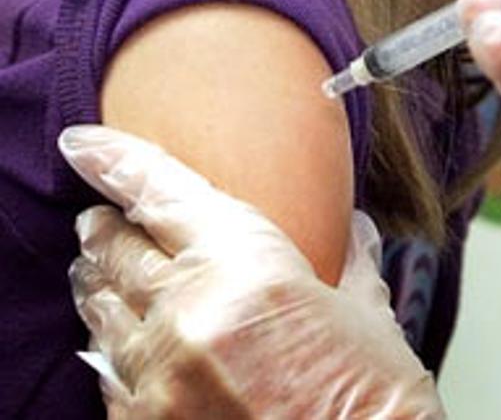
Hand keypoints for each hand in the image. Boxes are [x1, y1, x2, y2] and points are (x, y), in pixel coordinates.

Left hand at [60, 125, 443, 418]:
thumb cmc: (376, 404)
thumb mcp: (369, 317)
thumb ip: (349, 264)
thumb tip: (353, 232)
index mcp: (247, 269)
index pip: (162, 194)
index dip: (115, 162)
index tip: (85, 145)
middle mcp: (189, 316)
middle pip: (119, 252)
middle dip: (106, 229)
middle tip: (103, 220)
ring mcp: (159, 378)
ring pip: (102, 312)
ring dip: (101, 286)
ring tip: (101, 273)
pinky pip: (107, 375)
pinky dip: (112, 351)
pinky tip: (122, 344)